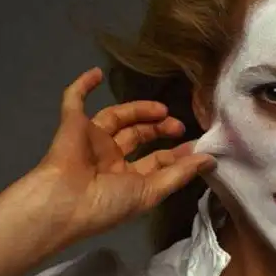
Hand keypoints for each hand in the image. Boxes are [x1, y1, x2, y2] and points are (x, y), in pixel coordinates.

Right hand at [34, 67, 215, 245]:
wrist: (63, 202)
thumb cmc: (109, 202)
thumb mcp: (151, 192)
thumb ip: (180, 174)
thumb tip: (211, 160)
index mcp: (127, 179)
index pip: (156, 160)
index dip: (177, 152)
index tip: (198, 143)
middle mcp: (109, 159)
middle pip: (138, 136)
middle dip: (159, 128)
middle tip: (177, 124)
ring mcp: (91, 140)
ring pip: (116, 117)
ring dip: (138, 109)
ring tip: (160, 109)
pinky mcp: (71, 125)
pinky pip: (73, 101)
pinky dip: (82, 86)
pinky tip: (96, 73)